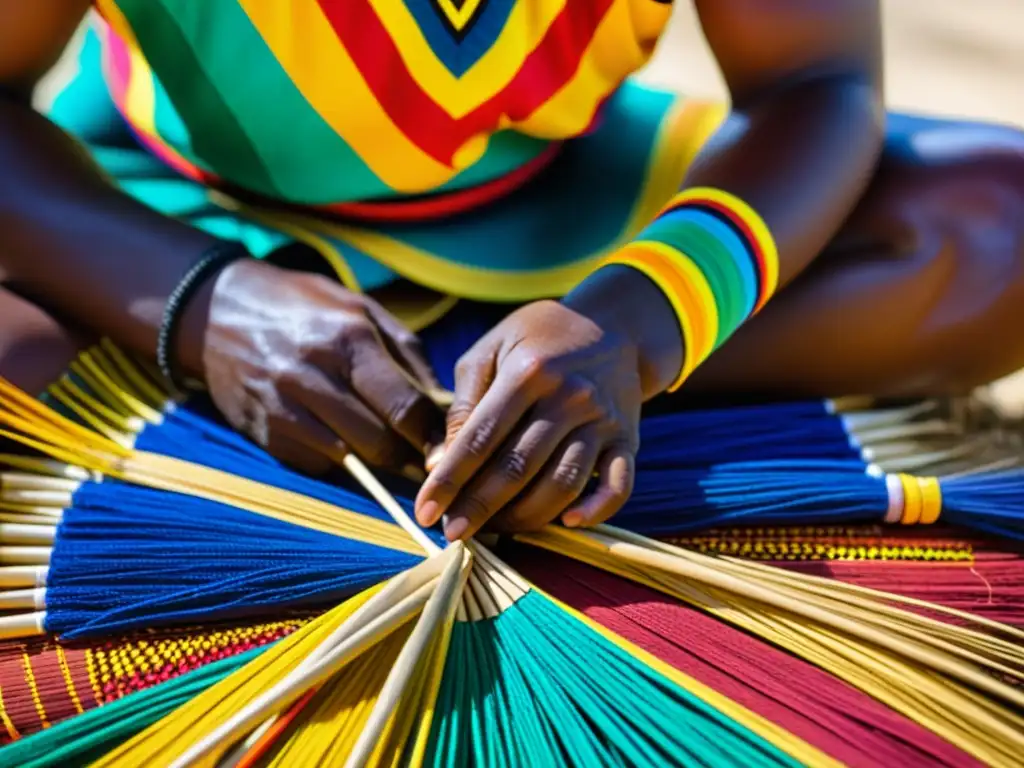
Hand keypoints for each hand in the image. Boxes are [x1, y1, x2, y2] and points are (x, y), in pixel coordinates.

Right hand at [179, 259, 444, 475]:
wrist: (217, 311)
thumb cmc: (305, 307)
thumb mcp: (362, 309)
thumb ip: (408, 354)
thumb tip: (443, 405)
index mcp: (348, 338)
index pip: (403, 407)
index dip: (431, 438)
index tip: (446, 451)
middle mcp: (313, 374)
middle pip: (379, 442)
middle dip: (407, 456)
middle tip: (424, 460)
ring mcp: (283, 406)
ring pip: (349, 458)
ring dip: (375, 464)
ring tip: (391, 455)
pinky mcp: (263, 432)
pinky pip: (315, 464)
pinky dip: (337, 460)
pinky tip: (343, 442)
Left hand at [415, 298, 650, 539]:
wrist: (615, 325)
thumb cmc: (538, 340)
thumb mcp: (492, 349)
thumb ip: (464, 404)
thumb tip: (438, 464)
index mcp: (528, 372)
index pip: (480, 437)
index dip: (450, 479)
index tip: (425, 512)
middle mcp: (569, 396)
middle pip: (518, 467)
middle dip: (479, 507)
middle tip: (453, 533)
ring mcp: (602, 420)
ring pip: (562, 483)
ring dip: (526, 517)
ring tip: (496, 530)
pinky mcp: (627, 439)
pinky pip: (618, 485)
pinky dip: (596, 510)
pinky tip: (567, 523)